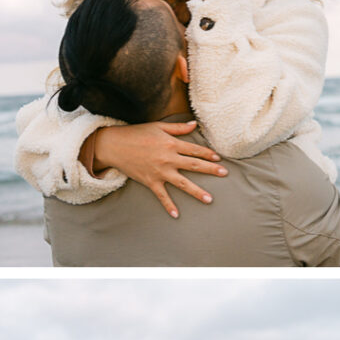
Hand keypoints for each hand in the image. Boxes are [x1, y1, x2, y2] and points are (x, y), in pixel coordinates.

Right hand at [91, 121, 227, 217]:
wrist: (114, 145)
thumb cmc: (136, 134)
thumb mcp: (158, 127)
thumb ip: (178, 127)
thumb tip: (194, 125)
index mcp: (171, 144)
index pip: (194, 150)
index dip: (208, 153)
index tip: (219, 158)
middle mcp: (168, 158)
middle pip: (194, 165)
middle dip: (211, 169)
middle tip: (225, 173)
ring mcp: (160, 172)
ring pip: (183, 183)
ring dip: (197, 192)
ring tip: (209, 199)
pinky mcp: (150, 181)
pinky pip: (162, 196)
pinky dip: (169, 206)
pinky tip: (177, 215)